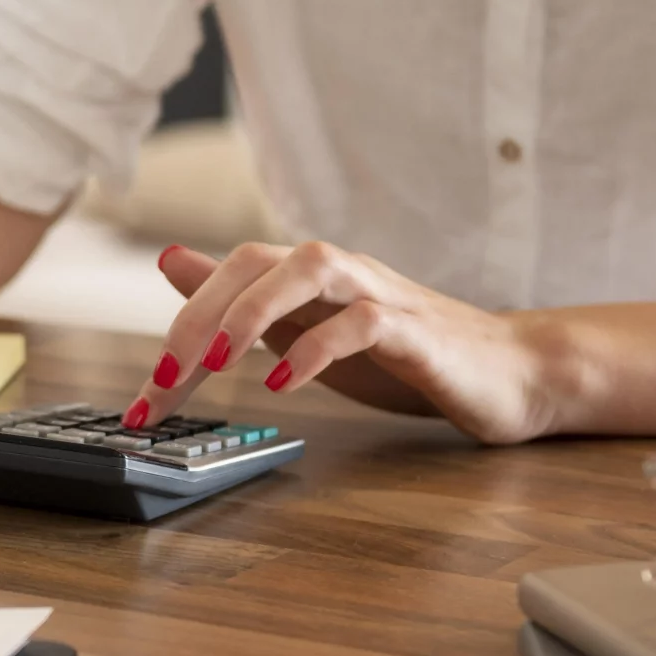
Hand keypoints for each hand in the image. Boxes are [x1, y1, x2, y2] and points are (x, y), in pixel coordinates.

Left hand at [124, 241, 566, 444]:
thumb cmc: (404, 353)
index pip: (227, 274)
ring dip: (252, 311)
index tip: (146, 394)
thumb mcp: (306, 330)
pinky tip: (285, 382)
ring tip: (215, 360)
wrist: (508, 371)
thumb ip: (242, 300)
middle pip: (254, 261)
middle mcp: (339, 272)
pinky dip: (319, 347)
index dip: (178, 323)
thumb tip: (171, 262)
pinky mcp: (417, 330)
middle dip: (198, 318)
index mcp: (307, 276)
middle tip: (164, 380)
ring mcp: (380, 295)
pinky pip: (363, 321)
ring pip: (309, 268)